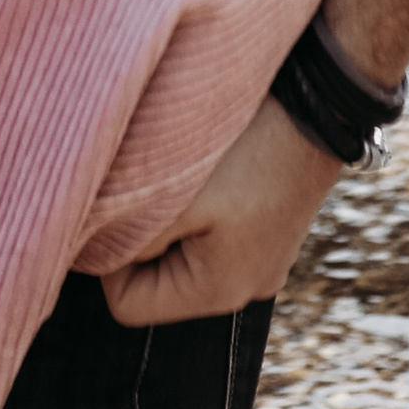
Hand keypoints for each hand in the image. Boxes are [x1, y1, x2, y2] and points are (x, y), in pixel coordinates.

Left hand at [101, 95, 341, 327]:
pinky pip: (213, 236)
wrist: (320, 103)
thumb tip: (88, 253)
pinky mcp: (269, 235)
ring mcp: (262, 263)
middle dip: (142, 236)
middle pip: (157, 283)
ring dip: (170, 217)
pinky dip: (199, 208)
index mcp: (218, 292)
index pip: (127, 305)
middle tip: (150, 183)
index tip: (122, 203)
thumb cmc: (244, 147)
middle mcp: (245, 290)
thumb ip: (125, 233)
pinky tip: (210, 170)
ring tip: (182, 173)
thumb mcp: (173, 193)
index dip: (108, 257)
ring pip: (182, 254)